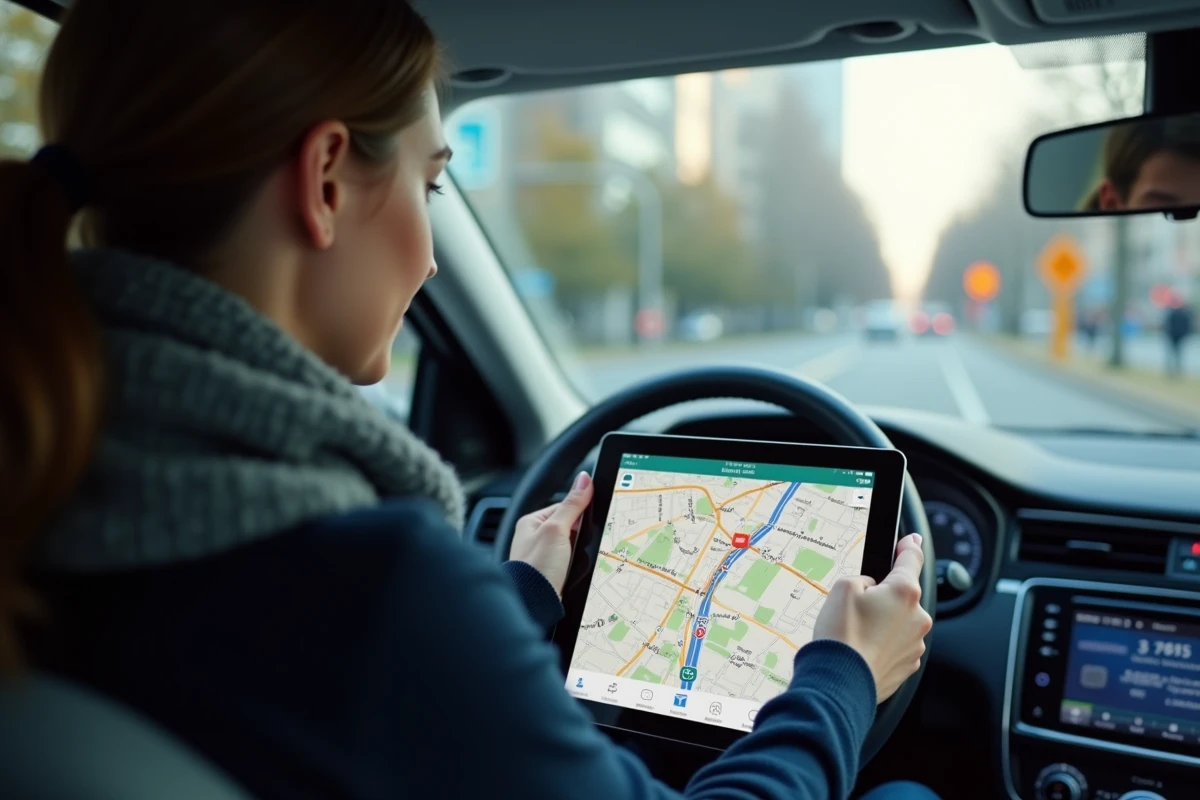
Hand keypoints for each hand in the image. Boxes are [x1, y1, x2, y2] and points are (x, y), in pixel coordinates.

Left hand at [509, 472, 593, 596]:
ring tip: (572, 565)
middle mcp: (535, 538)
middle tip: (577, 547)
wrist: (532, 604)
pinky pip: (572, 564)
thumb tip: (585, 479)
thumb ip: (572, 504)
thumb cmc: (536, 567)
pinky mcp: (552, 573)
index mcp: (532, 522)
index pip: (564, 507)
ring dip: (579, 556)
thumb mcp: (556, 529)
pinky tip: (573, 574)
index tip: (589, 523)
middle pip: (571, 529)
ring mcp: (544, 557)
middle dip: (580, 538)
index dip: (580, 515)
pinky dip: (577, 568)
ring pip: (574, 548)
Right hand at [812, 533, 931, 702]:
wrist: (839, 683)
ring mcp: (915, 644)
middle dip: (883, 597)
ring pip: (899, 622)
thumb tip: (872, 588)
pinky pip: (896, 645)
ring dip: (883, 623)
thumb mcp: (842, 588)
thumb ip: (863, 579)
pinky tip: (862, 649)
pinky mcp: (908, 665)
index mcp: (904, 592)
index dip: (909, 546)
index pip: (912, 559)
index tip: (911, 541)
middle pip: (902, 596)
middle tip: (857, 608)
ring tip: (856, 634)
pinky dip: (882, 644)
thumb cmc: (841, 636)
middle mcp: (917, 618)